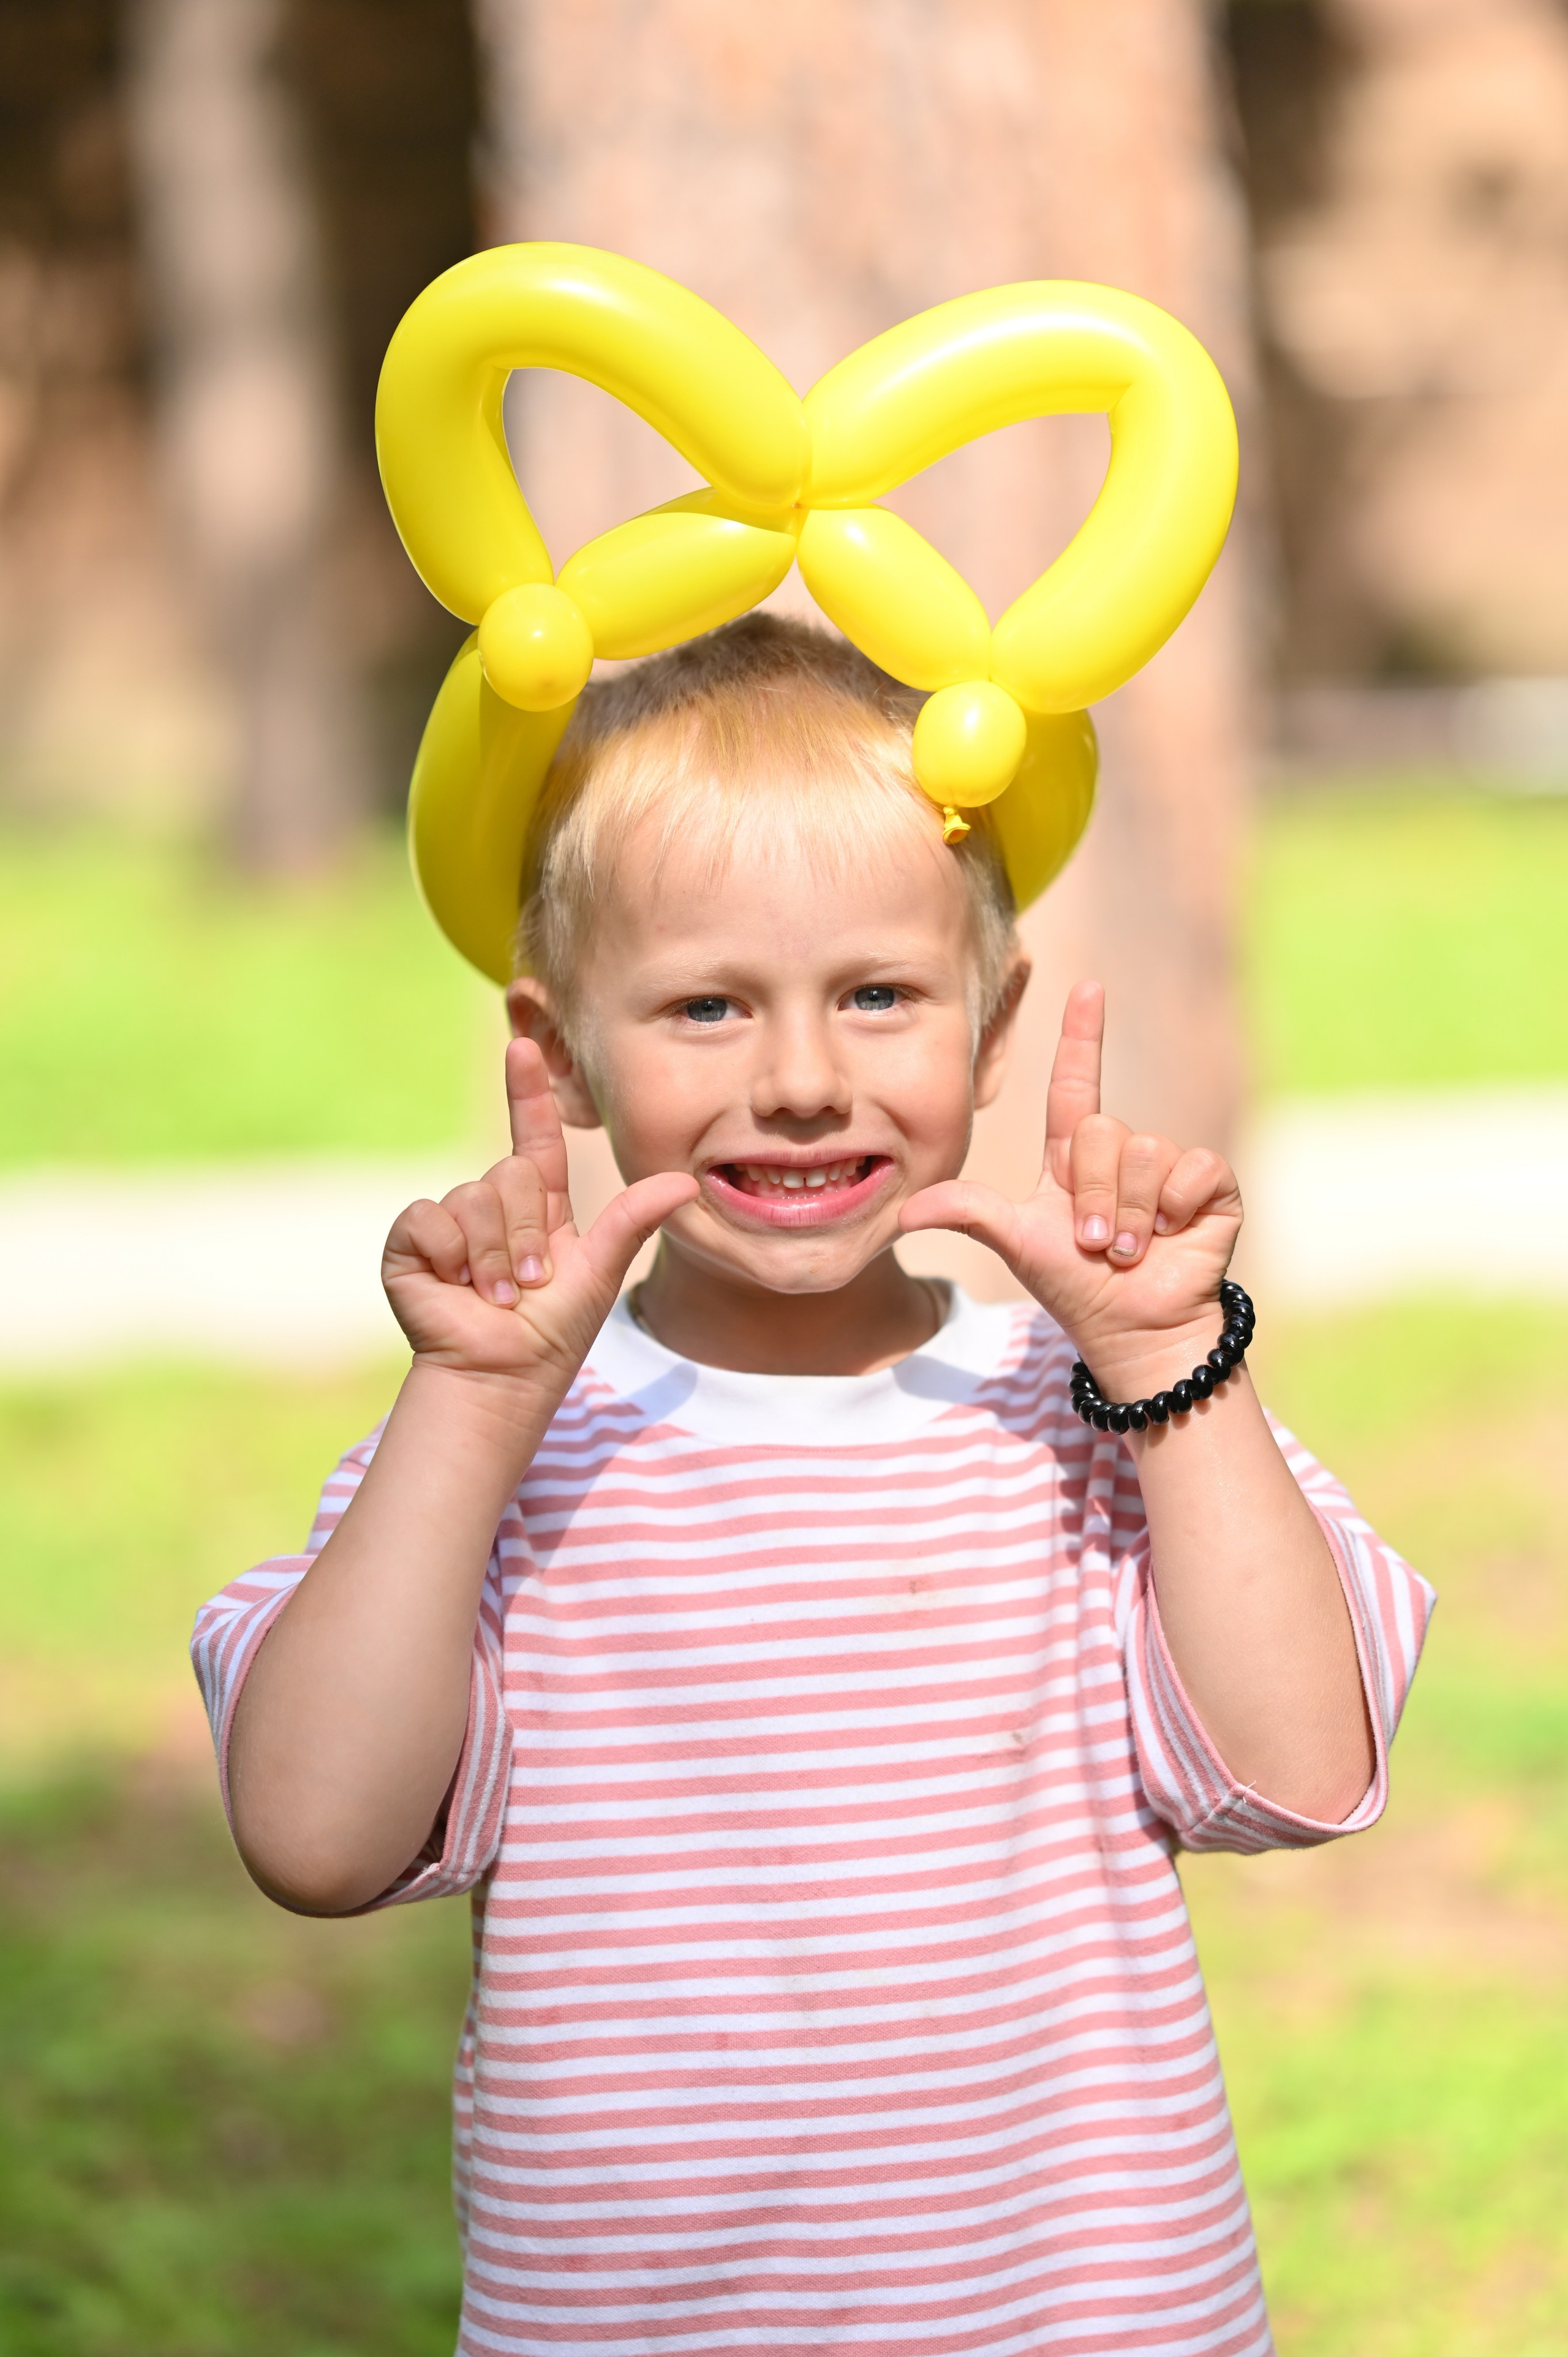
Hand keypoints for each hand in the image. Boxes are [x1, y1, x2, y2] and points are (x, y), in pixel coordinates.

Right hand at [382, 1038, 697, 1391]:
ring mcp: (449, 1223)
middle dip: (527, 1233)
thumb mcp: (600, 1271)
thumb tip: (685, 1180)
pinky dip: (450, 1255)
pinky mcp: (411, 1242)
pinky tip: (455, 1286)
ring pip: (473, 1196)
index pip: (533, 1137)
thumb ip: (634, 1220)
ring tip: (498, 1295)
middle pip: (511, 1172)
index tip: (523, 1045)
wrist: (502, 1377)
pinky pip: (429, 1218)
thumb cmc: (552, 1334)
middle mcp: (493, 1205)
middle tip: (529, 1284)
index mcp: (539, 1206)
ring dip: (495, 1256)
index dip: (526, 1092)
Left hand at [899, 982, 1242, 1397]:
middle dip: (1094, 1196)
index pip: (1077, 1082)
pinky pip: (1194, 1168)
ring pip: (1145, 1149)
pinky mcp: (1210, 1187)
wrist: (1131, 1331)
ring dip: (1130, 1212)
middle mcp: (1122, 1153)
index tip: (1089, 987)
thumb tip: (903, 1211)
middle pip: (1105, 1130)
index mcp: (1075, 1156)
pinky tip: (1173, 1235)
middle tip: (1095, 1244)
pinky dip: (1176, 1206)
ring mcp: (1169, 1168)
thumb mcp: (1016, 1242)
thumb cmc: (1075, 1288)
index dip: (1083, 1034)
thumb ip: (967, 1214)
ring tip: (1128, 1251)